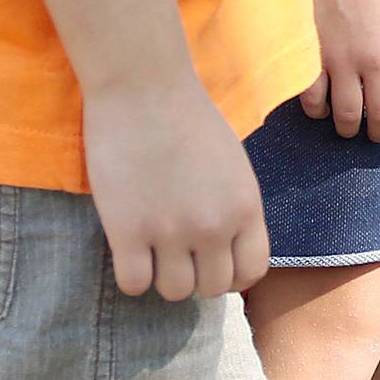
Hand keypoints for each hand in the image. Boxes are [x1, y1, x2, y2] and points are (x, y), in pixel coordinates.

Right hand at [84, 74, 270, 300]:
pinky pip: (134, 284)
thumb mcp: (233, 164)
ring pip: (174, 292)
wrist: (143, 87)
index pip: (252, 273)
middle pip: (212, 288)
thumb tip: (226, 246)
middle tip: (177, 255)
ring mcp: (171, 233)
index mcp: (245, 208)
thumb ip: (234, 207)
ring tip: (151, 252)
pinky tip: (128, 251)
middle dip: (196, 277)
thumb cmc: (187, 116)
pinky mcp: (127, 232)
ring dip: (162, 278)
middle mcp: (214, 227)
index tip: (212, 263)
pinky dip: (131, 276)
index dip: (232, 275)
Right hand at [302, 0, 379, 142]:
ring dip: (349, 128)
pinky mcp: (312, 58)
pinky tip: (322, 109)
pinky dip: (319, 111)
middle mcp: (376, 61)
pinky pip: (314, 101)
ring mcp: (342, 62)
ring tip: (349, 128)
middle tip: (375, 135)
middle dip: (379, 133)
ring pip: (347, 116)